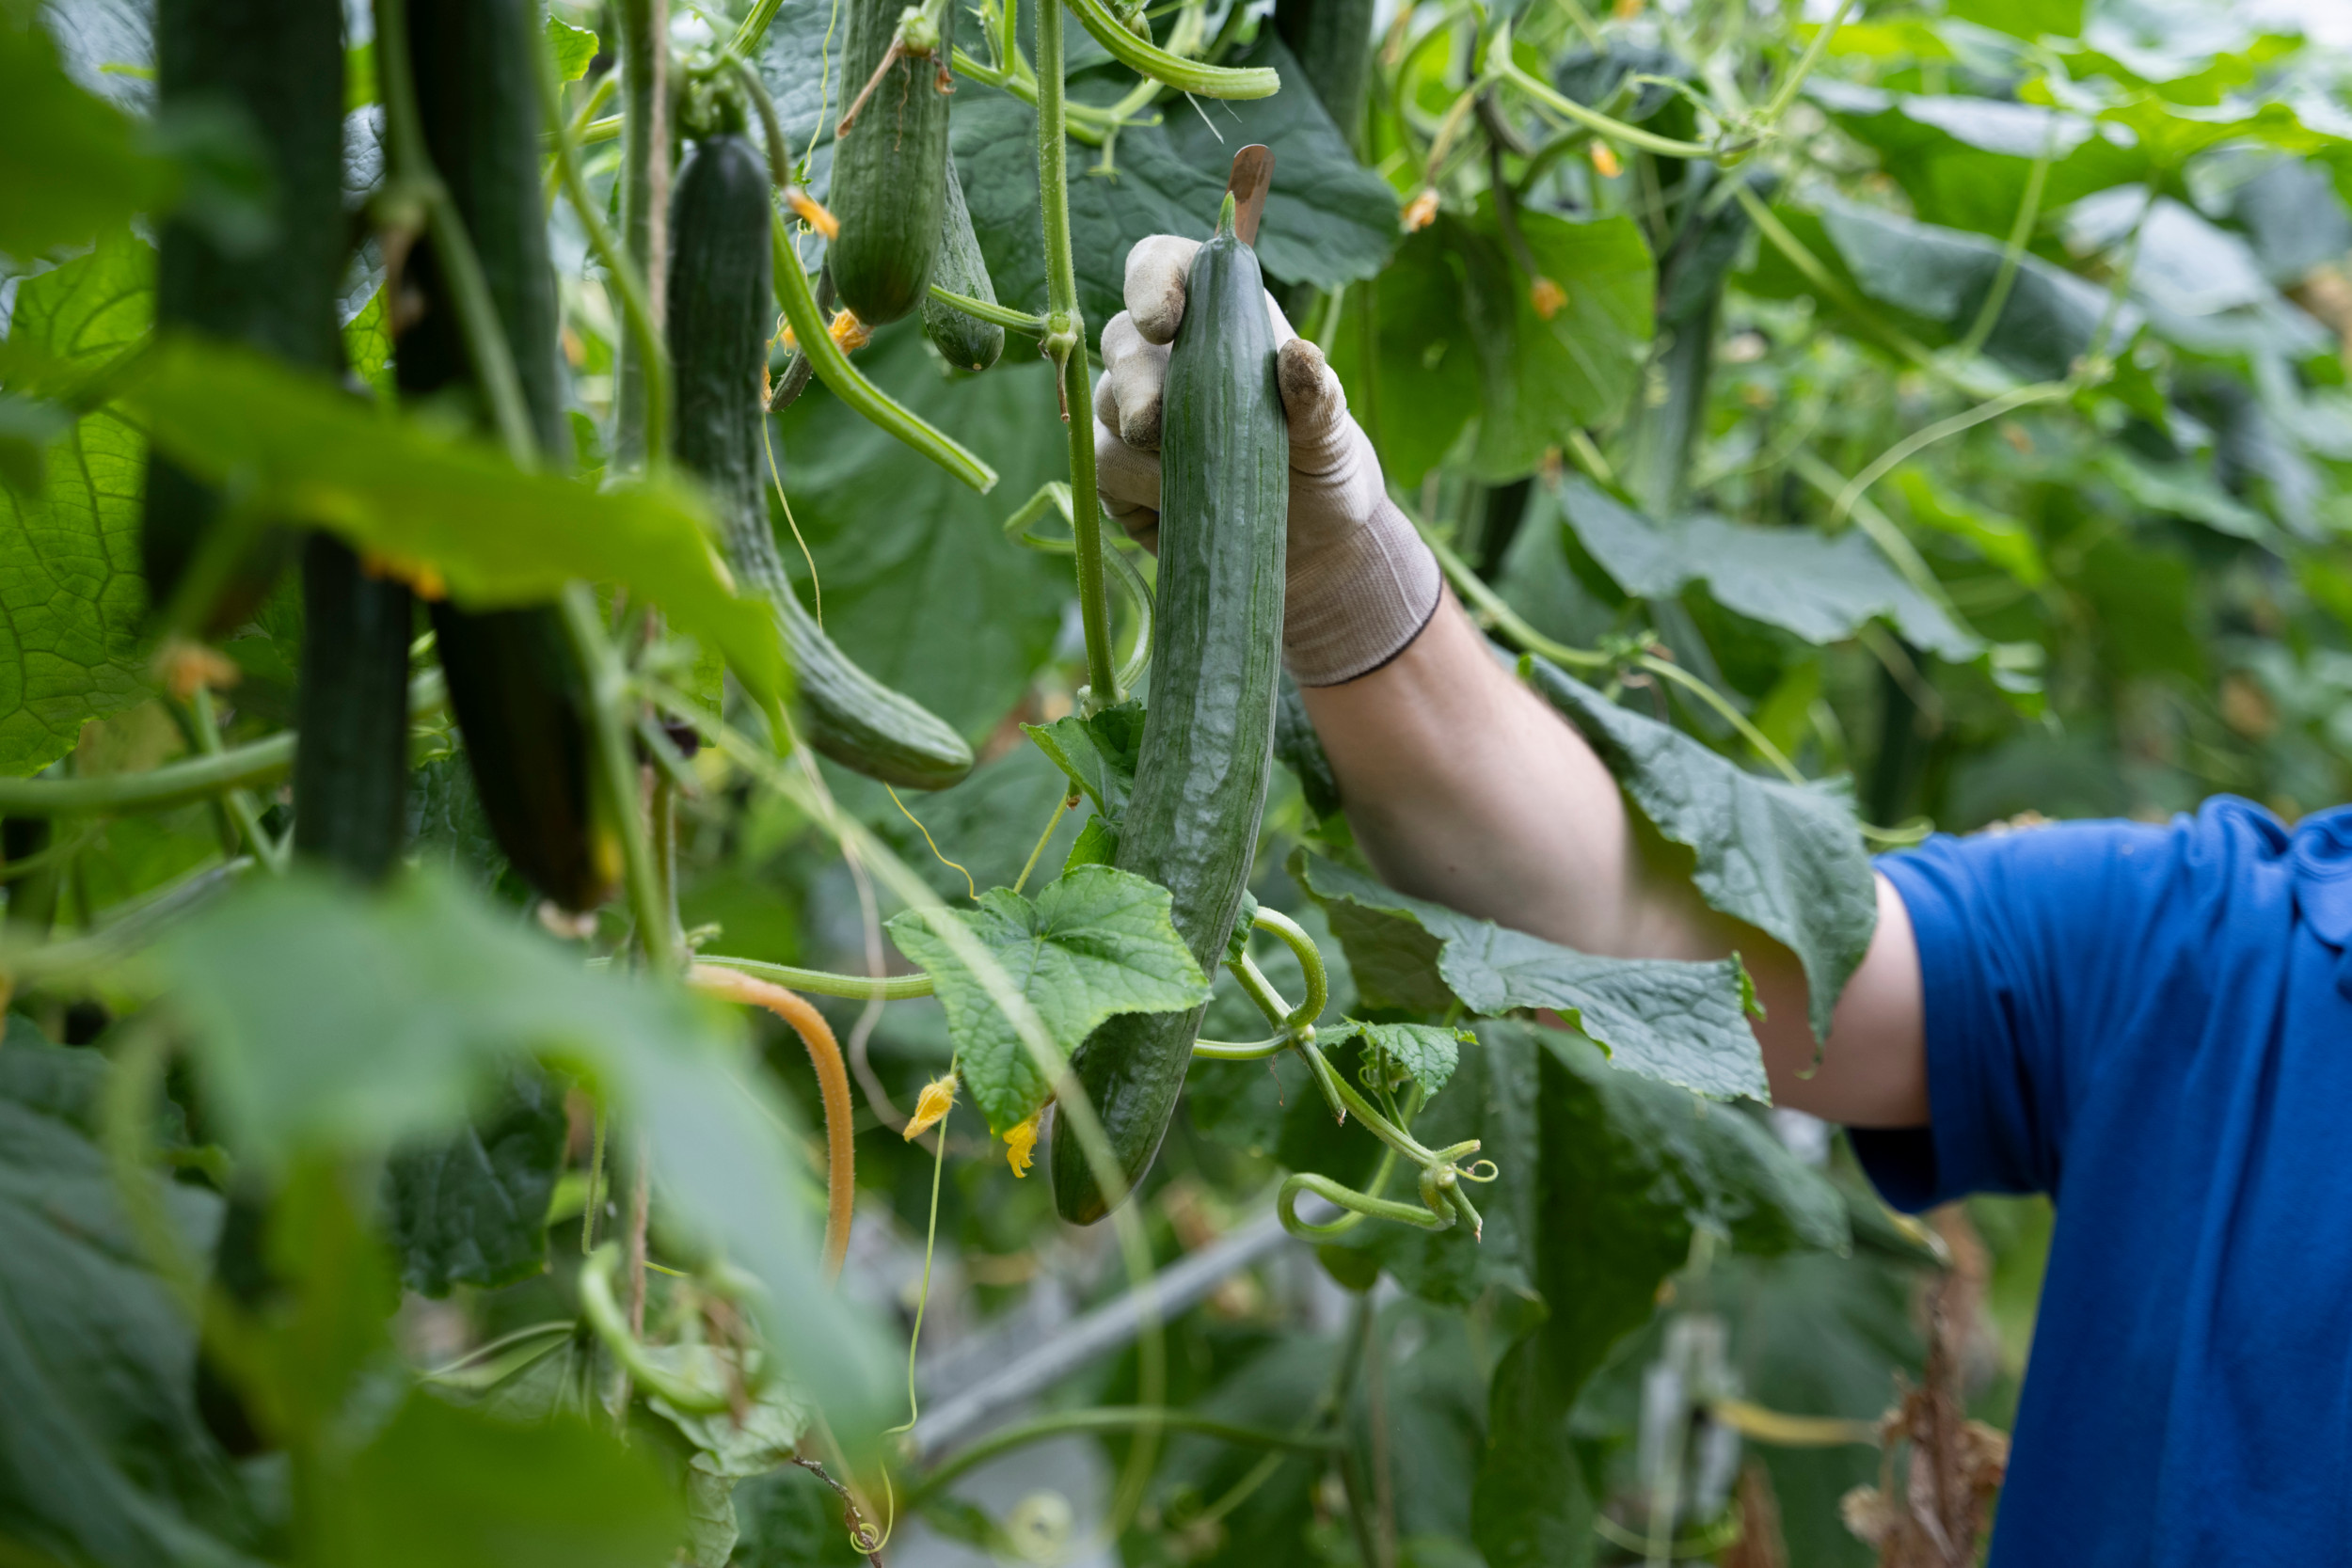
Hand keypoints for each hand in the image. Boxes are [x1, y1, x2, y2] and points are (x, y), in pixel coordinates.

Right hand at [1092, 235, 1440, 686]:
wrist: (1307, 545)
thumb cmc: (1320, 466)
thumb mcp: (1330, 432)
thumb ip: (1317, 394)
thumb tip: (1299, 356)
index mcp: (1214, 315)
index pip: (1159, 265)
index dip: (1150, 282)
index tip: (1162, 323)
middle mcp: (1162, 355)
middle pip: (1119, 342)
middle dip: (1132, 382)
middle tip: (1150, 424)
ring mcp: (1131, 413)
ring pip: (1102, 414)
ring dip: (1141, 452)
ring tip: (1198, 484)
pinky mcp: (1117, 473)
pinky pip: (1102, 473)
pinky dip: (1138, 494)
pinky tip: (1178, 510)